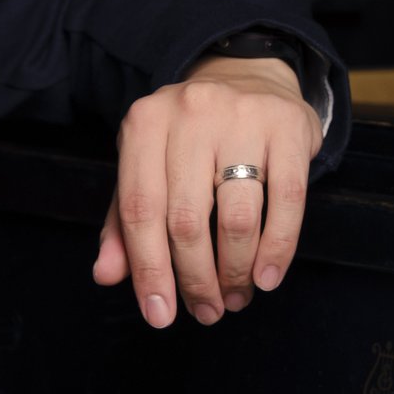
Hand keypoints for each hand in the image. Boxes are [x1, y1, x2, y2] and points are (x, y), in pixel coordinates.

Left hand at [93, 55, 321, 326]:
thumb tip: (106, 276)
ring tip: (235, 297)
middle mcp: (189, 114)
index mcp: (144, 124)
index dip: (148, 270)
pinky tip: (267, 277)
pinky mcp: (287, 126)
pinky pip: (287, 201)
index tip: (159, 315)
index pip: (139, 211)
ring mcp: (242, 116)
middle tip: (206, 311)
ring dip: (236, 271)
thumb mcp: (147, 166)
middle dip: (196, 279)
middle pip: (186, 220)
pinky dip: (278, 248)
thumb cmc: (188, 138)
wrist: (248, 77)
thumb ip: (123, 221)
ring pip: (237, 217)